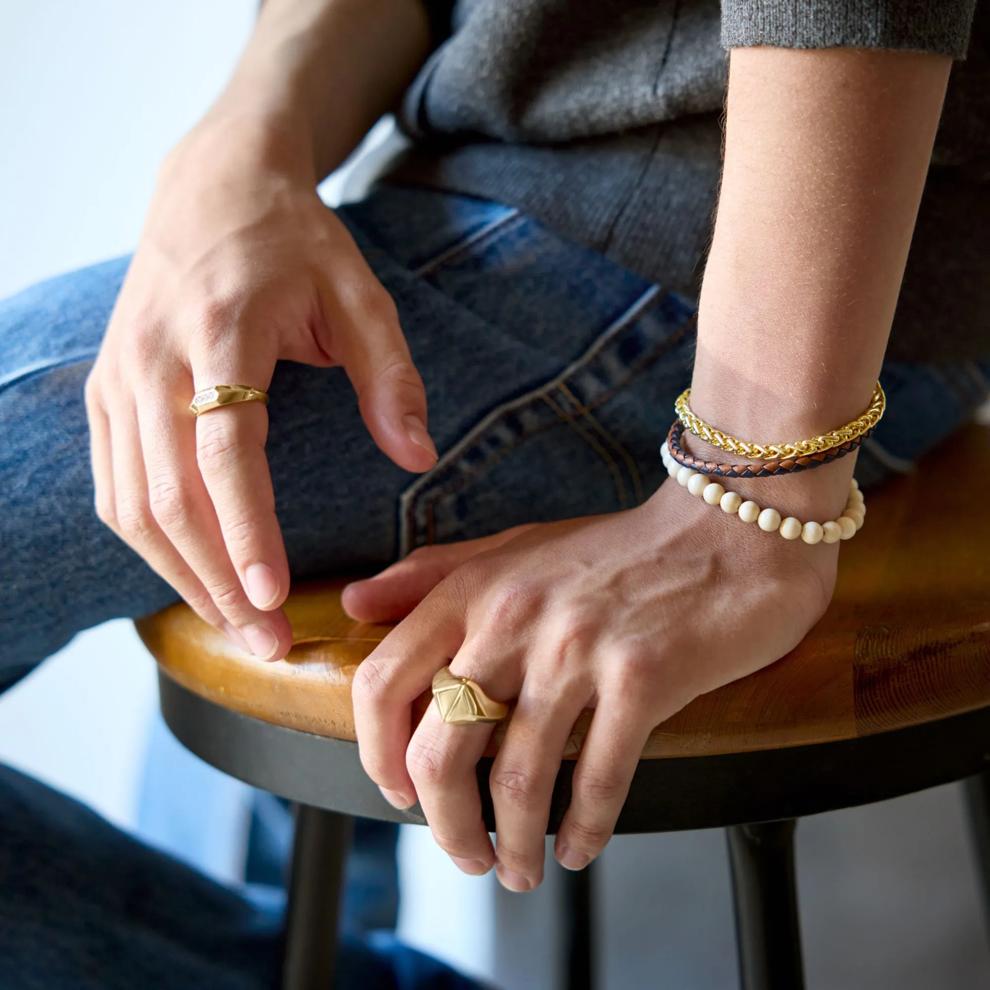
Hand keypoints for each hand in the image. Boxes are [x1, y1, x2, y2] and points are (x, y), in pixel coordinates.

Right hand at [86, 116, 435, 658]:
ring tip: (238, 628)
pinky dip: (152, 545)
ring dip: (182, 577)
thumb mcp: (359, 294)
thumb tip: (419, 457)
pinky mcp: (105, 394)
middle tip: (269, 642)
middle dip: (218, 581)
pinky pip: (115, 489)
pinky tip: (194, 578)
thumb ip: (392, 376)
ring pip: (132, 506)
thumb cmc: (293, 243)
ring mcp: (117, 380)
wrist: (210, 190)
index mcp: (219, 331)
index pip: (223, 450)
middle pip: (171, 496)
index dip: (246, 530)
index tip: (272, 596)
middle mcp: (152, 361)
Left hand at [345, 477, 839, 890]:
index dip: (376, 753)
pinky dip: (584, 829)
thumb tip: (354, 605)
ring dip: (513, 842)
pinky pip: (599, 778)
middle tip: (464, 853)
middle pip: (442, 749)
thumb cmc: (615, 548)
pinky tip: (580, 848)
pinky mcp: (642, 678)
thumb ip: (430, 574)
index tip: (398, 793)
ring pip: (518, 777)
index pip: (385, 682)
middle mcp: (514, 619)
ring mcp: (578, 649)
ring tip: (519, 868)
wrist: (724, 527)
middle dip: (444, 823)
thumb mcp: (512, 547)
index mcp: (473, 590)